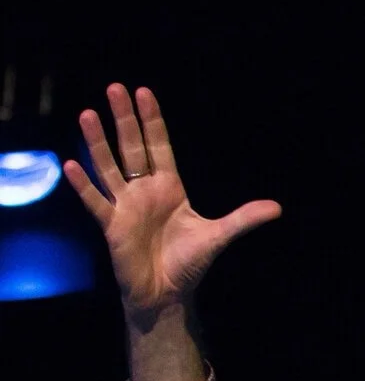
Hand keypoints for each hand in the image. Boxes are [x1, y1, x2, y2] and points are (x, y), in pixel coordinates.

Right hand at [64, 84, 281, 320]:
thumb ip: (244, 219)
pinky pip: (95, 201)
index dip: (152, 121)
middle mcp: (144, 191)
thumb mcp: (219, 236)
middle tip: (115, 87)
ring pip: (108, 167)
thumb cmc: (188, 263)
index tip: (143, 92)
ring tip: (87, 114)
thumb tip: (277, 208)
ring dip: (97, 142)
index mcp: (169, 188)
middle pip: (131, 147)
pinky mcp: (111, 225)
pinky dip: (84, 185)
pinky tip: (71, 165)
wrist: (167, 293)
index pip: (158, 146)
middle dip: (124, 119)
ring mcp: (125, 206)